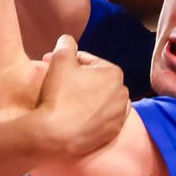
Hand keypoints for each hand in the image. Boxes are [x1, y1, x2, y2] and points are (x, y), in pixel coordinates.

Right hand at [36, 35, 129, 156]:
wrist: (55, 135)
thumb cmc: (59, 94)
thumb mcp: (60, 60)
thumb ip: (66, 44)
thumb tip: (68, 41)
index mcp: (114, 73)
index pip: (88, 61)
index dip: (68, 62)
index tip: (52, 65)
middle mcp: (123, 94)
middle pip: (96, 80)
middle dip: (79, 79)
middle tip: (59, 82)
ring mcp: (119, 116)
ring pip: (101, 99)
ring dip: (87, 96)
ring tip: (68, 100)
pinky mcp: (113, 134)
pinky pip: (103, 118)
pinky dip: (92, 115)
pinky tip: (77, 115)